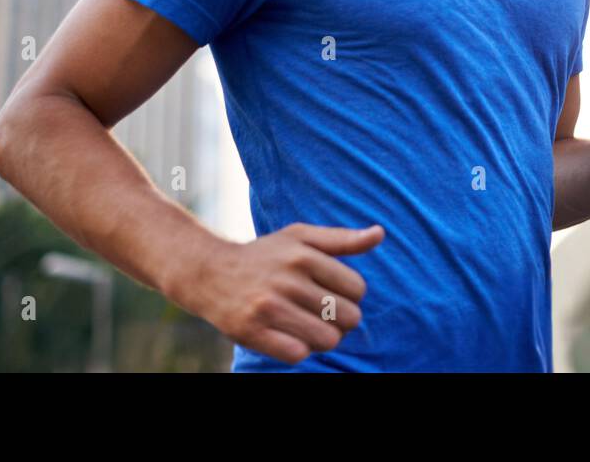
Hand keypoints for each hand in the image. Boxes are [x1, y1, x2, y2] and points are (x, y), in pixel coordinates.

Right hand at [187, 222, 384, 363]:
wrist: (209, 272)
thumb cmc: (264, 255)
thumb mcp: (301, 237)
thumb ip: (342, 239)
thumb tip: (380, 233)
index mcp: (304, 254)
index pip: (358, 288)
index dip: (350, 295)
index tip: (332, 293)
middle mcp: (287, 279)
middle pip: (347, 317)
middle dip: (341, 320)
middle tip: (322, 313)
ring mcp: (268, 307)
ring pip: (327, 339)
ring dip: (323, 338)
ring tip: (309, 327)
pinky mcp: (252, 332)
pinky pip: (297, 354)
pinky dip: (299, 350)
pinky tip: (288, 336)